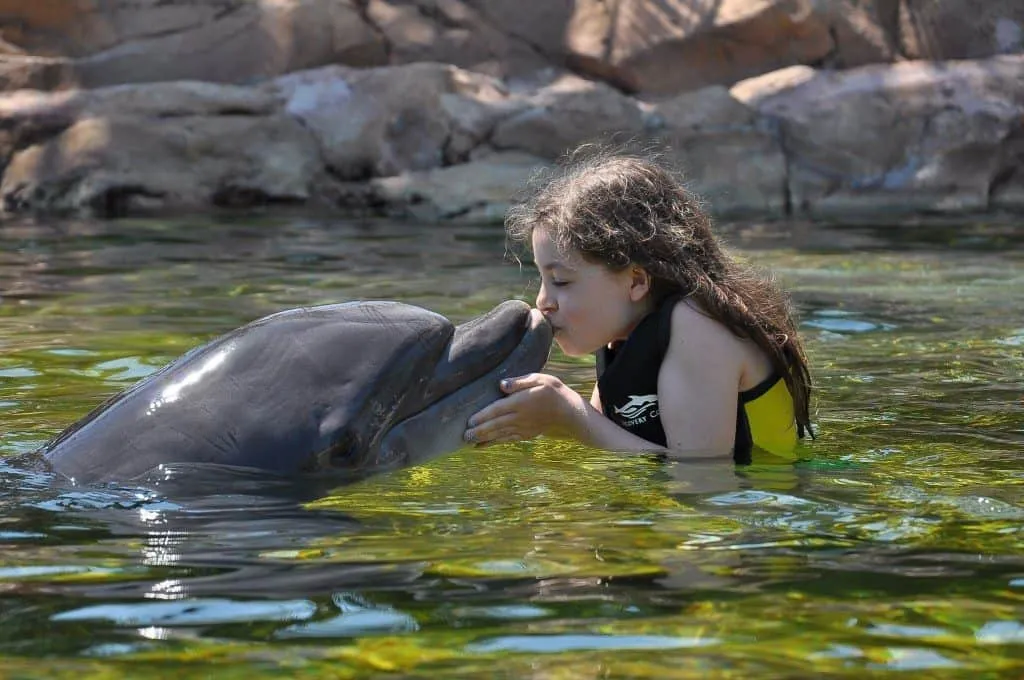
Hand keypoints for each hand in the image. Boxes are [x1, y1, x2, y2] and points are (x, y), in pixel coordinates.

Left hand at [464, 373, 585, 445]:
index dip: (483, 416)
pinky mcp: (525, 434)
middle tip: (463, 436)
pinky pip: (507, 440)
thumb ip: (520, 382)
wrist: (569, 412)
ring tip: (468, 442)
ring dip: (483, 438)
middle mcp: (519, 417)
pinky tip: (482, 446)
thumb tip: (501, 384)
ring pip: (499, 434)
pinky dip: (494, 443)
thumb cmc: (553, 391)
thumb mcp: (539, 379)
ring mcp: (522, 428)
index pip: (497, 409)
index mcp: (520, 402)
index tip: (469, 421)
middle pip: (495, 424)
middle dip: (479, 431)